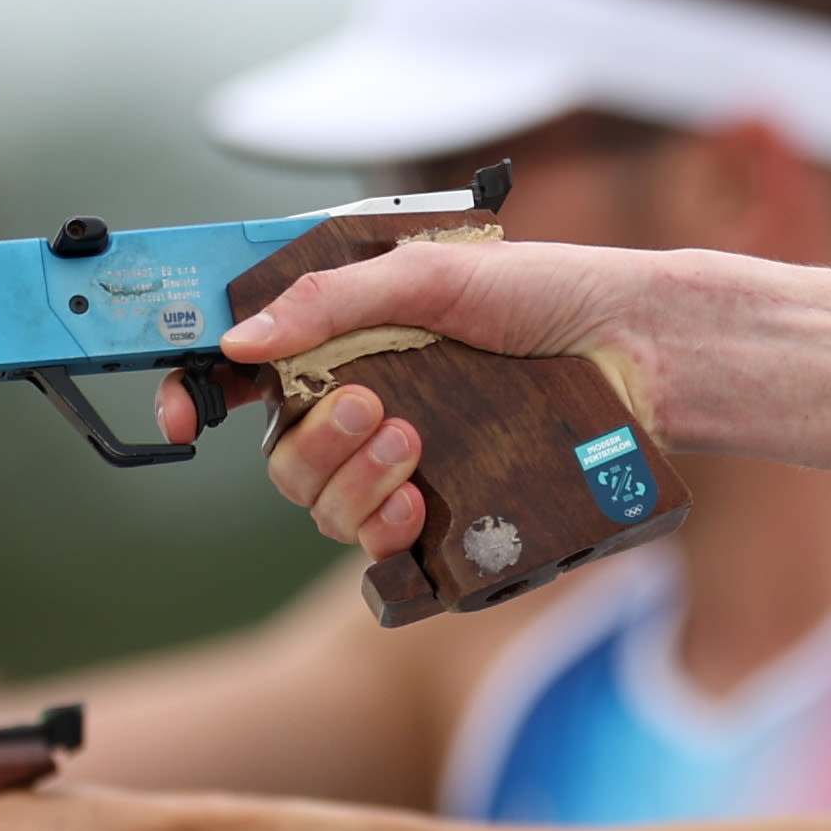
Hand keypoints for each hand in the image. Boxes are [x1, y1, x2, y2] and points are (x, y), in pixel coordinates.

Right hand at [145, 234, 682, 573]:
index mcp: (348, 346)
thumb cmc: (546, 295)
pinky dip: (384, 535)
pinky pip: (387, 556)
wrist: (643, 347)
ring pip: (326, 511)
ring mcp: (412, 472)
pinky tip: (415, 508)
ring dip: (350, 486)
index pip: (244, 381)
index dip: (197, 397)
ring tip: (411, 447)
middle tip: (374, 409)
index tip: (188, 416)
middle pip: (282, 461)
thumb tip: (238, 342)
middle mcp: (370, 411)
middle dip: (311, 444)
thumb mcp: (431, 274)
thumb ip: (330, 302)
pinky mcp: (456, 520)